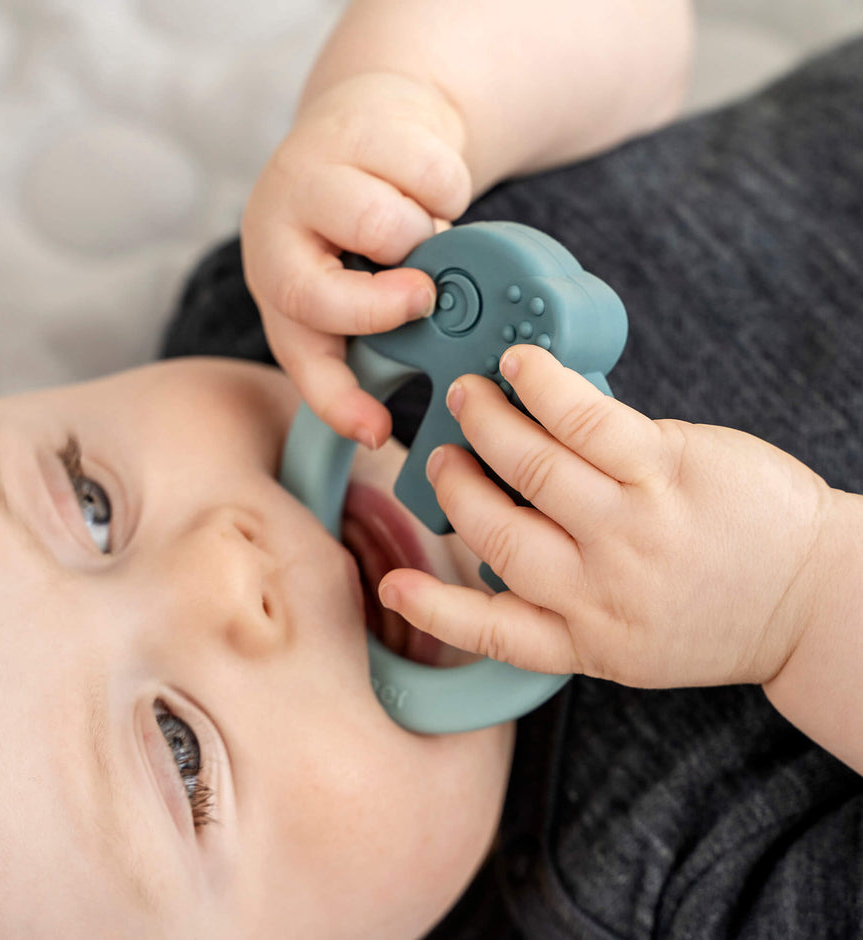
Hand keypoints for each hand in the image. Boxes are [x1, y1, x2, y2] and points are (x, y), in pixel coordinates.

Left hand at [241, 72, 471, 447]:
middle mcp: (275, 229)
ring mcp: (309, 173)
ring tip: (419, 226)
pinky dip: (449, 190)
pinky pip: (432, 177)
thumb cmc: (366, 224)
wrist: (374, 121)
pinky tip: (425, 183)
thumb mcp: (356, 283)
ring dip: (425, 236)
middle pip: (323, 294)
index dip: (336, 402)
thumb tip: (424, 383)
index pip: (300, 355)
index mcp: (277, 282)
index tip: (374, 432)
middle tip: (421, 293)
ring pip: (386, 230)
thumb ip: (380, 329)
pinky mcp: (356, 125)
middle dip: (386, 303)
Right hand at [378, 344, 832, 688]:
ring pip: (530, 465)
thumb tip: (516, 531)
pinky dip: (539, 385)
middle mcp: (599, 588)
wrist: (816, 599)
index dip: (435, 609)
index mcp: (587, 639)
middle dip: (456, 484)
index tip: (394, 586)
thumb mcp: (636, 639)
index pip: (494, 629)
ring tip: (470, 397)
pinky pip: (583, 418)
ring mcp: (631, 526)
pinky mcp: (666, 468)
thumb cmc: (724, 613)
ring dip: (486, 423)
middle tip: (443, 454)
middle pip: (497, 530)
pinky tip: (519, 366)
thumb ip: (571, 600)